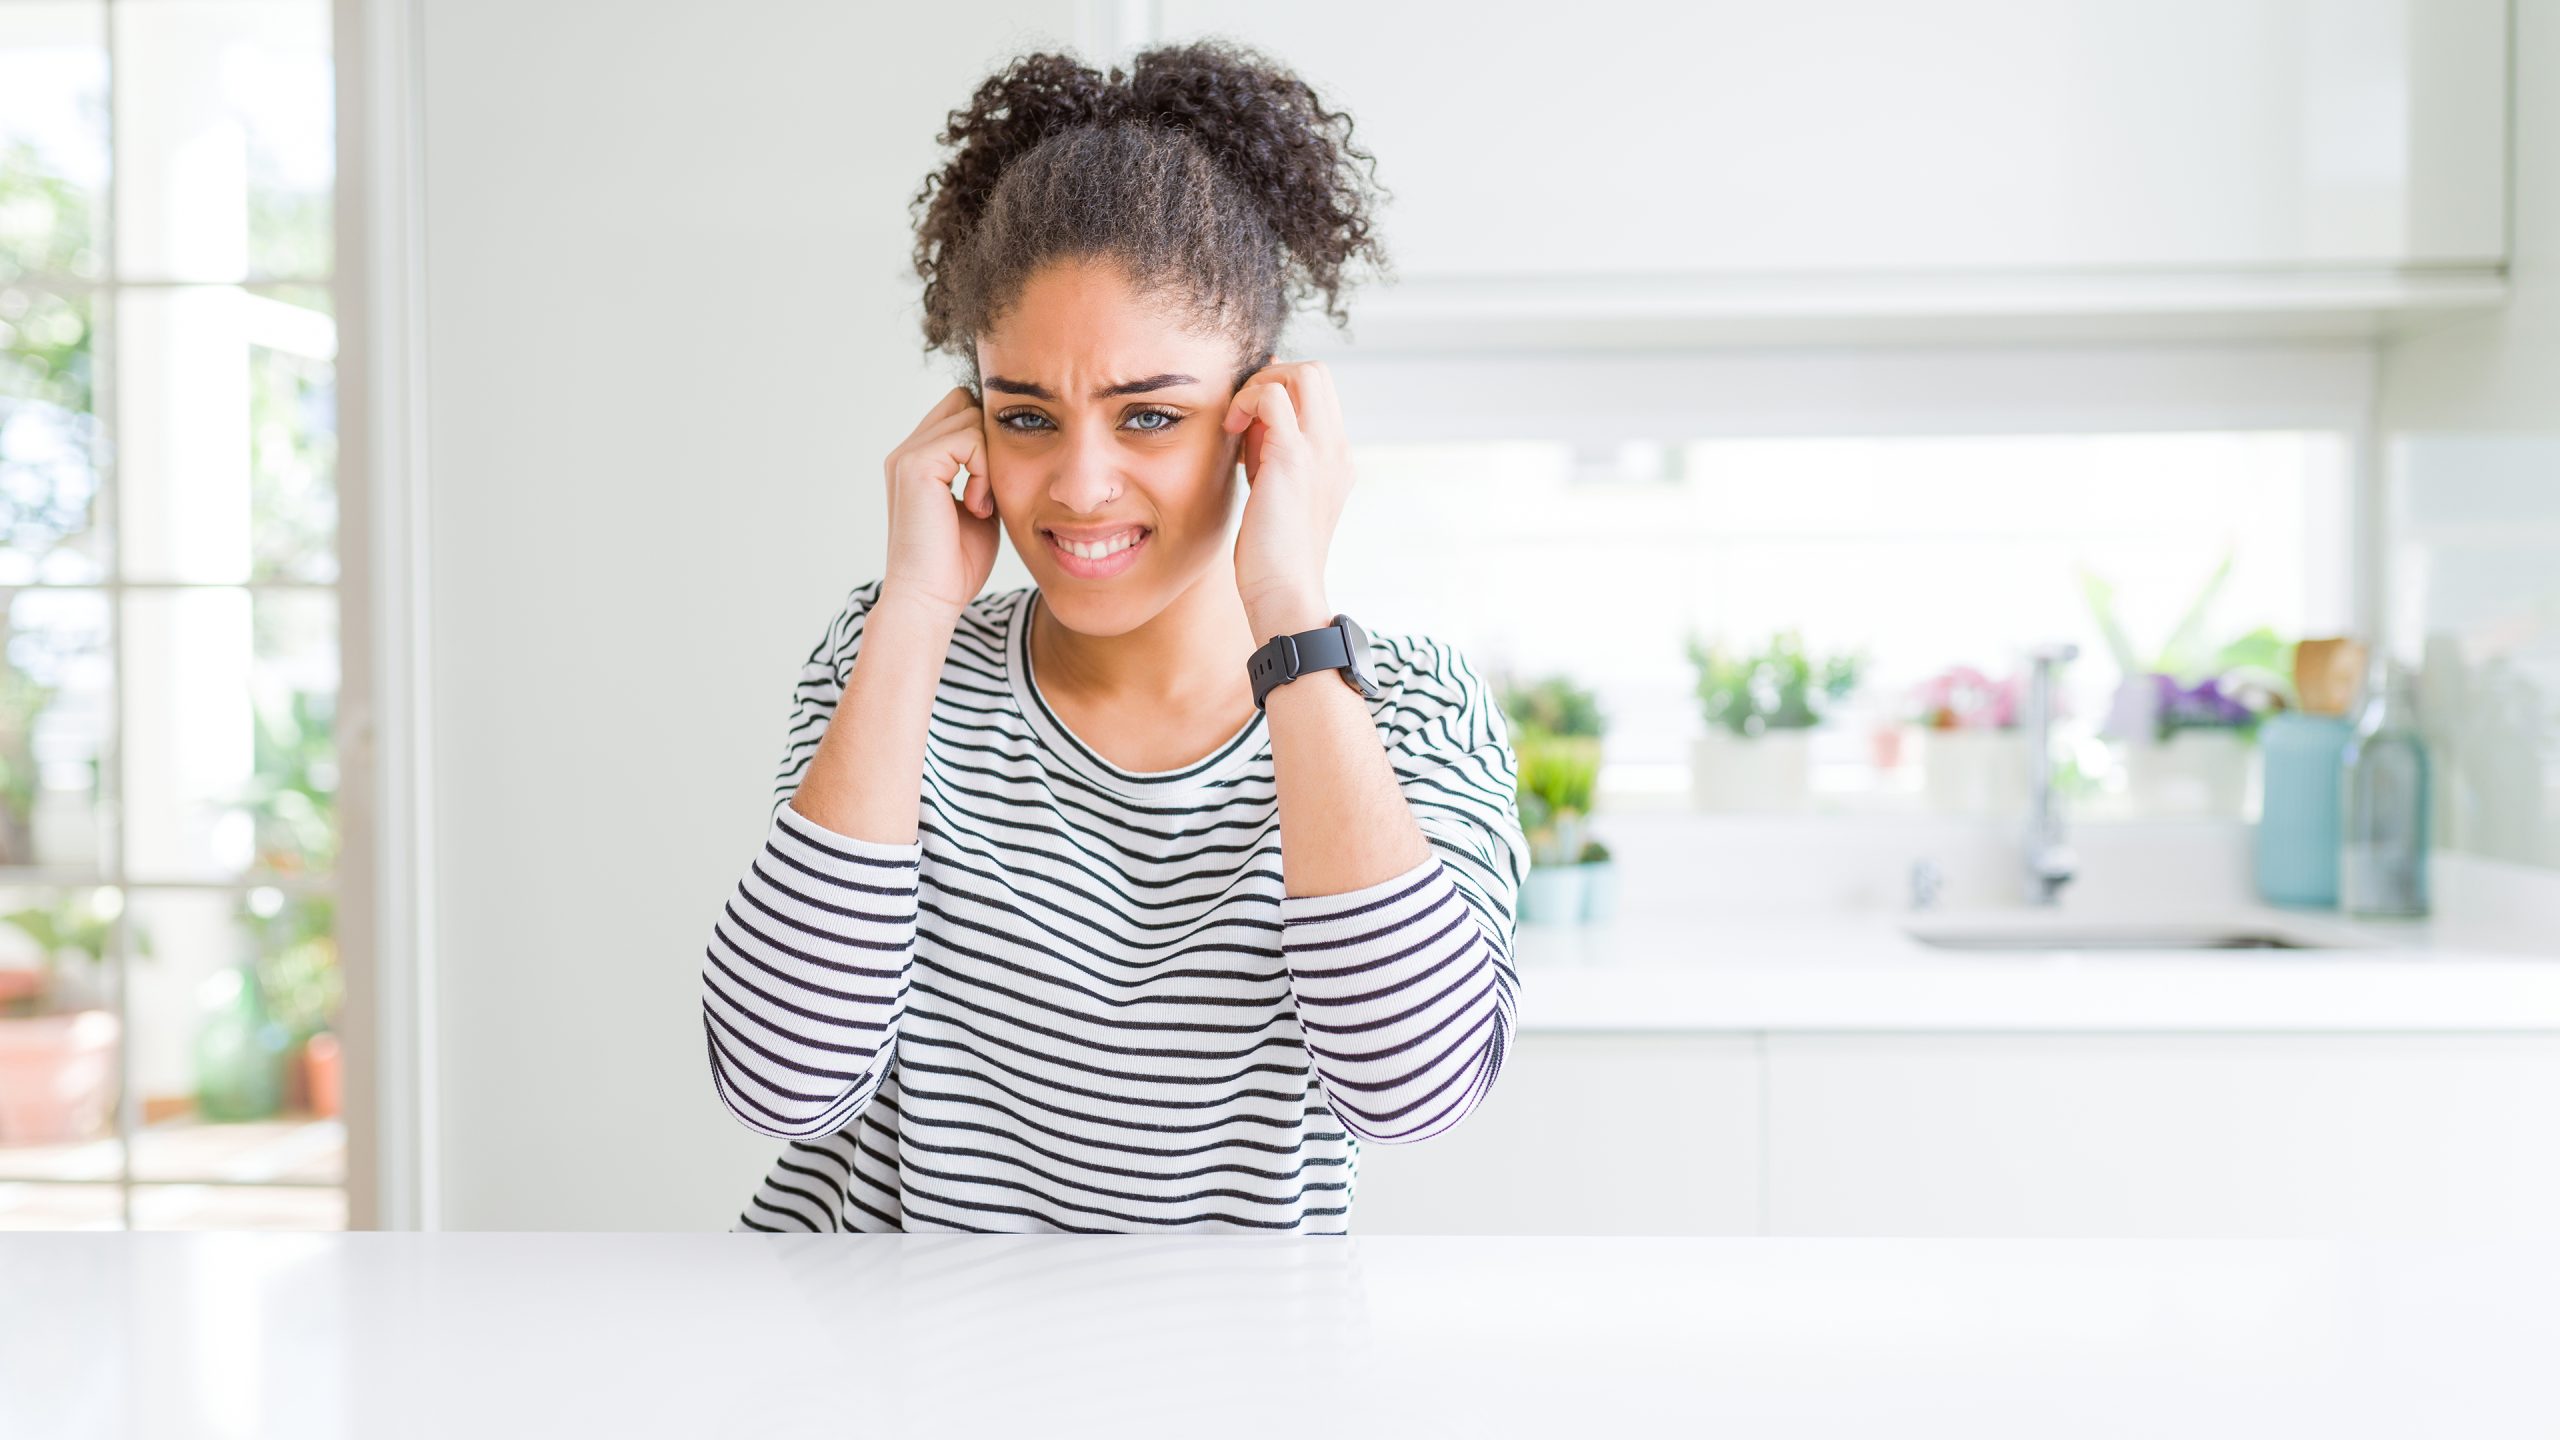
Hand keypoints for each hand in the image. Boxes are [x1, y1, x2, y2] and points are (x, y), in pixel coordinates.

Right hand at [880, 385, 999, 620]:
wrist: (930, 599)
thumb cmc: (956, 564)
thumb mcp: (980, 508)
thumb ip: (986, 474)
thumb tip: (1010, 451)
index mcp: (918, 461)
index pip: (958, 413)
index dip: (986, 436)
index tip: (994, 485)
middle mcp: (907, 452)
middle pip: (965, 403)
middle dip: (990, 440)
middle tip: (991, 491)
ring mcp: (907, 455)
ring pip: (970, 416)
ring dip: (989, 459)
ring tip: (984, 503)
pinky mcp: (916, 464)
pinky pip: (969, 438)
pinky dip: (985, 470)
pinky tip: (979, 506)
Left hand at [1221, 360, 1350, 632]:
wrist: (1285, 593)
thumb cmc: (1273, 557)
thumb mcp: (1278, 497)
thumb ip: (1273, 461)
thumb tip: (1250, 429)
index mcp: (1336, 459)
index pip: (1317, 394)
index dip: (1280, 395)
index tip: (1248, 428)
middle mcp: (1336, 448)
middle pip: (1317, 373)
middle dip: (1272, 379)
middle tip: (1242, 418)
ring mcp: (1320, 449)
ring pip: (1303, 372)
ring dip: (1260, 386)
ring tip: (1237, 424)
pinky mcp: (1293, 457)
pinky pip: (1273, 395)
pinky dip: (1247, 401)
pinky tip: (1230, 433)